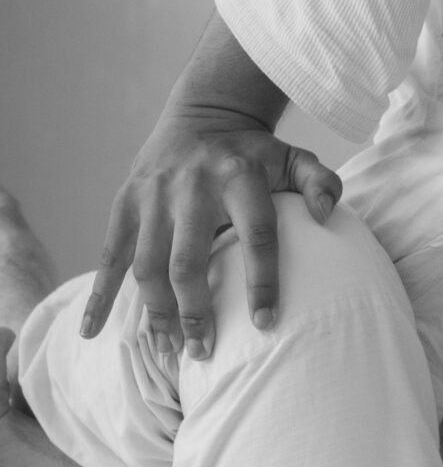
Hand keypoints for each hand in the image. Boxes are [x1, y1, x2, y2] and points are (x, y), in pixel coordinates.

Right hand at [82, 20, 340, 356]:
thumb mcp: (295, 158)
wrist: (204, 114)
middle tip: (204, 352)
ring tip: (169, 351)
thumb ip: (319, 182)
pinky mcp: (125, 201)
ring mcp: (153, 195)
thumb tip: (326, 215)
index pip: (256, 236)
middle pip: (189, 260)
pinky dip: (99, 295)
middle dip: (194, 311)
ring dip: (156, 312)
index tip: (265, 323)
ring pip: (148, 264)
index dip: (261, 283)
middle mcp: (191, 186)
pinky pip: (109, 254)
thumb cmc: (255, 154)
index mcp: (239, 177)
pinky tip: (92, 332)